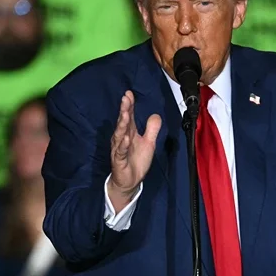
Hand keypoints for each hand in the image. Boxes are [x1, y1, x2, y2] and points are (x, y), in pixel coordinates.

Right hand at [108, 91, 161, 210]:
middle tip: (125, 99)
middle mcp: (122, 139)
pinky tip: (126, 139)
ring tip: (125, 114)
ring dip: (122, 124)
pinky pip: (121, 152)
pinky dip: (123, 145)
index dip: (129, 105)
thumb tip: (156, 115)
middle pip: (123, 122)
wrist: (130, 181)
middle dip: (124, 110)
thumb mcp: (149, 143)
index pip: (129, 116)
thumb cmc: (136, 161)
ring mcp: (119, 149)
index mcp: (129, 133)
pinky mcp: (119, 160)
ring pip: (120, 135)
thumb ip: (152, 129)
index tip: (129, 94)